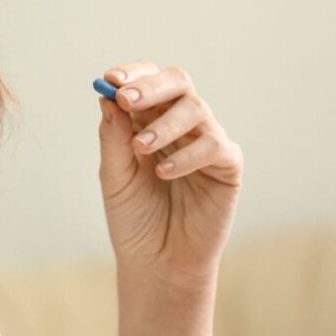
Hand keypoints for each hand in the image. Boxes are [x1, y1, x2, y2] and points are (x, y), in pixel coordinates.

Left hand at [97, 61, 242, 291]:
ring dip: (164, 123)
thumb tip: (107, 98)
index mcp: (148, 120)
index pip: (146, 82)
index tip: (111, 80)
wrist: (156, 261)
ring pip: (196, 108)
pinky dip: (187, 155)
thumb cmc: (133, 217)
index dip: (132, 75)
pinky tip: (164, 173)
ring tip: (141, 148)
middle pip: (176, 83)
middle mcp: (179, 124)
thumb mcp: (114, 175)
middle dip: (151, 86)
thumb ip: (113, 138)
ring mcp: (206, 142)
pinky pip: (215, 145)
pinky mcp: (227, 166)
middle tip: (127, 99)